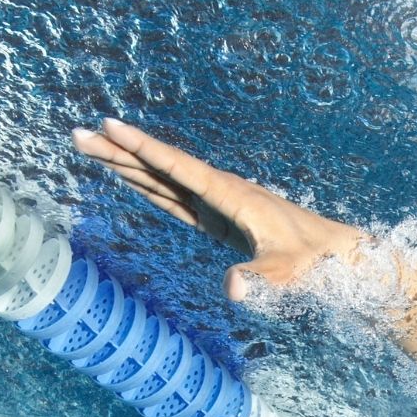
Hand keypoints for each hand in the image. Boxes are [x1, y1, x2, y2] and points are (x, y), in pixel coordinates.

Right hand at [71, 118, 365, 302]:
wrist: (337, 256)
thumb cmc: (317, 262)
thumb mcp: (289, 274)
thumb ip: (262, 280)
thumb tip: (233, 290)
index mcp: (233, 196)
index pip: (179, 168)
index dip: (143, 149)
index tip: (110, 126)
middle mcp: (221, 192)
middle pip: (160, 166)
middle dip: (119, 151)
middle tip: (78, 134)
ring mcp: (218, 203)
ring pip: (162, 178)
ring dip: (127, 164)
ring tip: (90, 148)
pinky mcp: (218, 219)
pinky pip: (174, 197)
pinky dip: (148, 185)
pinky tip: (129, 178)